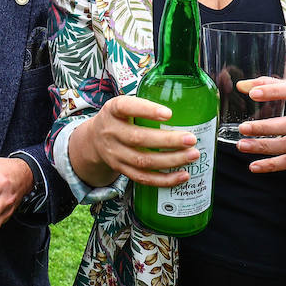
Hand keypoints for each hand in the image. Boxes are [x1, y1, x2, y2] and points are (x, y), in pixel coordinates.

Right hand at [70, 95, 199, 187]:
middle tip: (191, 139)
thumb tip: (185, 107)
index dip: (146, 110)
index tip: (168, 113)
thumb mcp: (122, 106)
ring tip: (192, 155)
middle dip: (168, 140)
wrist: (93, 140)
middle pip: (138, 138)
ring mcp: (114, 153)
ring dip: (171, 160)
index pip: (125, 107)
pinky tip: (183, 175)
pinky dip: (165, 179)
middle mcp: (111, 132)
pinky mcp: (121, 169)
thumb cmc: (118, 119)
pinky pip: (143, 178)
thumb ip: (144, 106)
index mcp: (112, 110)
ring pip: (143, 161)